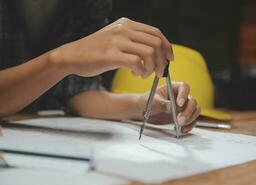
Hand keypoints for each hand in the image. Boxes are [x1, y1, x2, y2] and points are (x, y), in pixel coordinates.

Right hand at [53, 18, 173, 77]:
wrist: (71, 56)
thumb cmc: (95, 51)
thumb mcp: (115, 38)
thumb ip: (133, 41)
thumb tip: (154, 52)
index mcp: (126, 24)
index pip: (156, 32)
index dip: (167, 47)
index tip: (169, 59)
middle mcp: (123, 29)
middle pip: (156, 42)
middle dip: (163, 60)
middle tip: (160, 72)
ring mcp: (117, 41)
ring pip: (149, 52)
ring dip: (153, 67)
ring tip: (146, 74)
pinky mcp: (111, 55)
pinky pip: (137, 62)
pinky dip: (142, 71)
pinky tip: (137, 74)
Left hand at [138, 82, 199, 133]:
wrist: (143, 112)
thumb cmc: (147, 102)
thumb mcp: (153, 102)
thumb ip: (163, 104)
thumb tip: (173, 108)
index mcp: (174, 88)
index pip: (184, 87)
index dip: (184, 95)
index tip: (179, 104)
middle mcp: (181, 96)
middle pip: (192, 101)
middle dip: (187, 111)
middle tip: (179, 120)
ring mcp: (184, 107)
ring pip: (195, 110)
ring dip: (190, 118)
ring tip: (179, 124)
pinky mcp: (183, 117)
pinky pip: (192, 120)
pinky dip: (189, 125)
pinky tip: (182, 129)